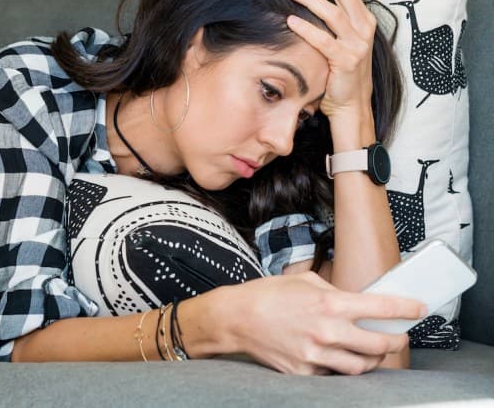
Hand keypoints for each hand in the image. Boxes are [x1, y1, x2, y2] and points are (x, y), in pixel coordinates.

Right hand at [208, 272, 424, 374]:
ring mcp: (316, 355)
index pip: (382, 308)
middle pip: (380, 345)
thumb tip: (355, 302)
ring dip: (371, 359)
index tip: (420, 309)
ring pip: (360, 366)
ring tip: (370, 351)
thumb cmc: (267, 294)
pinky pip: (332, 374)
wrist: (236, 318)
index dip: (407, 309)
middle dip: (395, 341)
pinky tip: (334, 356)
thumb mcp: (304, 282)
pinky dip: (338, 366)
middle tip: (397, 337)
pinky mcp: (304, 371)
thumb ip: (333, 292)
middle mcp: (327, 331)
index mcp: (330, 304)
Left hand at [285, 0, 375, 121]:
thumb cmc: (342, 72)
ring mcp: (356, 44)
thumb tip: (311, 0)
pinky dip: (305, 28)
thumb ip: (335, 23)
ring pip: (331, 12)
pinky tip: (290, 21)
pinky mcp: (345, 60)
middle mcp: (364, 29)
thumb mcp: (344, 42)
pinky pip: (322, 39)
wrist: (352, 104)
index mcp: (365, 21)